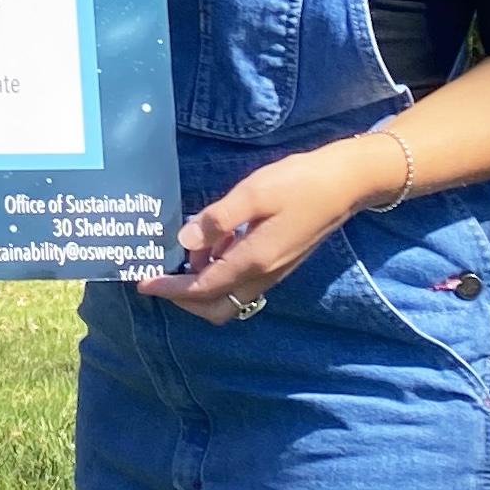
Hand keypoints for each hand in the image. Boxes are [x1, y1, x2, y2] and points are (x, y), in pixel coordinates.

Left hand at [136, 133, 398, 323]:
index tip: (143, 283)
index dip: (171, 290)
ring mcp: (274, 271)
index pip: (203, 289)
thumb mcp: (254, 193)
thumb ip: (219, 219)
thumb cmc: (299, 183)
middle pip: (216, 306)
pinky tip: (211, 245)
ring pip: (229, 297)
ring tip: (182, 256)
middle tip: (161, 276)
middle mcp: (263, 275)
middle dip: (184, 299)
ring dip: (202, 286)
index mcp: (253, 261)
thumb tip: (185, 240)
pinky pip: (242, 282)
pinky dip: (220, 273)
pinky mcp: (279, 262)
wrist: (346, 183)